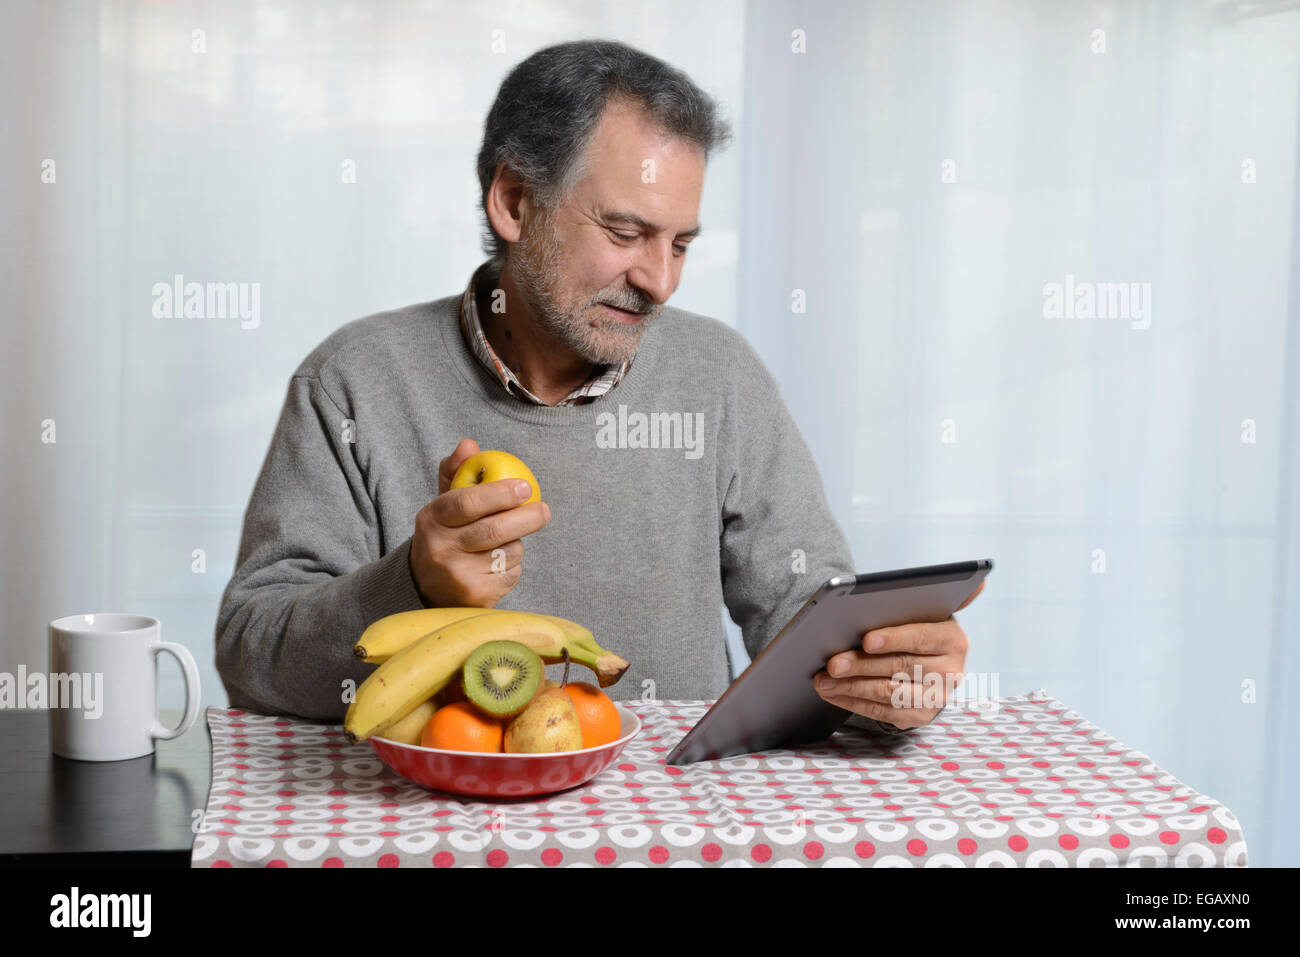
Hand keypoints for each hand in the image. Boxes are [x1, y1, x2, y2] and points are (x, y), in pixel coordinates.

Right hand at [407, 438, 551, 607]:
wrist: (427, 588)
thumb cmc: (445, 534)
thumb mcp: (443, 504)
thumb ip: (456, 472)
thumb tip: (469, 444)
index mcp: (431, 520)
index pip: (468, 502)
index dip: (501, 493)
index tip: (525, 487)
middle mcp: (440, 549)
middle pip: (495, 530)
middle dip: (527, 518)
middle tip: (544, 510)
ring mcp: (457, 576)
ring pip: (508, 552)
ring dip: (516, 543)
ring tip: (504, 542)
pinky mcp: (476, 597)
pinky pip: (511, 574)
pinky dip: (513, 566)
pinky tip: (497, 565)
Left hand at [812, 579, 985, 729]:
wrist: (929, 668)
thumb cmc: (917, 632)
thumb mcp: (930, 613)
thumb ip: (943, 594)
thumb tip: (981, 579)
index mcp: (954, 640)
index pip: (922, 638)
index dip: (894, 638)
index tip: (866, 639)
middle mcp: (951, 672)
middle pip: (900, 667)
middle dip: (861, 665)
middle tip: (831, 662)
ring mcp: (936, 699)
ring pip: (888, 693)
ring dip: (850, 687)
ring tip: (822, 679)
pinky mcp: (919, 717)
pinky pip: (882, 712)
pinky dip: (852, 702)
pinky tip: (832, 692)